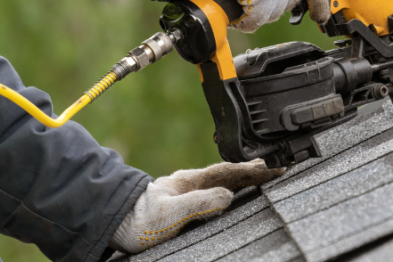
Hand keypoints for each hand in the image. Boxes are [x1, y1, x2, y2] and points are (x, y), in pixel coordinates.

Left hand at [109, 159, 283, 252]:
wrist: (113, 223)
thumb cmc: (137, 221)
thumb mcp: (170, 213)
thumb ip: (199, 203)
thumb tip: (228, 195)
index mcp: (190, 181)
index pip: (230, 172)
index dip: (254, 171)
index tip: (275, 168)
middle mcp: (190, 183)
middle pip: (230, 173)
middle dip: (255, 171)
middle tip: (279, 168)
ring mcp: (187, 191)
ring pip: (223, 181)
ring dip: (245, 179)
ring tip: (265, 177)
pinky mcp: (183, 203)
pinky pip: (215, 191)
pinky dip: (232, 188)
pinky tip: (236, 193)